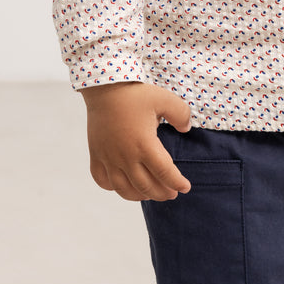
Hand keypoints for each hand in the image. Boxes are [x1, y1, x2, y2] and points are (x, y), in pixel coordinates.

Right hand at [81, 81, 191, 200]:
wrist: (104, 88)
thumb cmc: (134, 94)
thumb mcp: (164, 99)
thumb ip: (181, 114)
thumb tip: (186, 128)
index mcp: (144, 145)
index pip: (165, 173)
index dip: (177, 183)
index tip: (185, 187)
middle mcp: (126, 157)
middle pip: (146, 186)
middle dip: (162, 193)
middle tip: (171, 193)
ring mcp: (109, 158)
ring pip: (124, 189)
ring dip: (139, 195)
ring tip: (150, 194)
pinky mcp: (96, 155)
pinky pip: (102, 180)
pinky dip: (113, 187)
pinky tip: (123, 184)